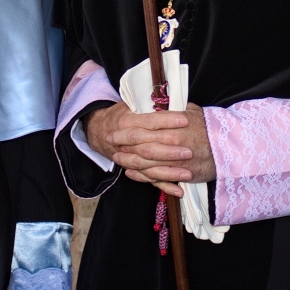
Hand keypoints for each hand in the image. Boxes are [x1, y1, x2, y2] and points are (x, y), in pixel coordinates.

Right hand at [84, 102, 214, 194]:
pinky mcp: (134, 170)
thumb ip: (150, 104)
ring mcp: (128, 158)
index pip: (149, 121)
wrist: (100, 131)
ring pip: (149, 168)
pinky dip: (164, 187)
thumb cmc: (122, 114)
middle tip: (189, 151)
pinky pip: (149, 181)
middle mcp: (125, 142)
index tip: (185, 120)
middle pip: (149, 148)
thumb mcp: (131, 104)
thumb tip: (173, 98)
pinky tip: (179, 191)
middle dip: (170, 151)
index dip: (167, 121)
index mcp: (126, 121)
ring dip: (169, 172)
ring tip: (189, 172)